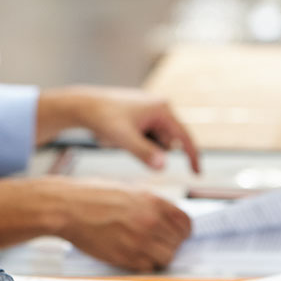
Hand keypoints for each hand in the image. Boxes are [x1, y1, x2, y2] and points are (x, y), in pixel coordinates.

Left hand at [38, 86, 200, 173]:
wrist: (83, 106)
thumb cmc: (103, 119)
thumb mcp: (124, 139)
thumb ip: (144, 153)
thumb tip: (164, 166)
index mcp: (162, 109)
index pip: (184, 137)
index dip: (193, 156)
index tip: (197, 174)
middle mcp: (160, 106)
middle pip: (167, 141)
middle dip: (151, 148)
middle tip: (127, 140)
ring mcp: (151, 109)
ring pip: (155, 140)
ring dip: (141, 145)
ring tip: (120, 136)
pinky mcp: (141, 114)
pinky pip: (145, 136)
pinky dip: (135, 140)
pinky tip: (118, 133)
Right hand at [57, 179, 191, 271]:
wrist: (66, 207)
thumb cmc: (91, 196)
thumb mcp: (128, 190)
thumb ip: (150, 204)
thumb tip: (166, 217)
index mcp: (153, 201)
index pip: (185, 223)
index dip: (183, 230)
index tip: (177, 234)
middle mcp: (151, 221)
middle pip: (178, 242)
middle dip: (170, 243)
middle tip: (157, 242)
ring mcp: (139, 241)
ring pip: (167, 257)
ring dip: (159, 256)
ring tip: (145, 250)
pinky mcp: (125, 257)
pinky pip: (148, 267)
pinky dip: (144, 264)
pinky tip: (133, 254)